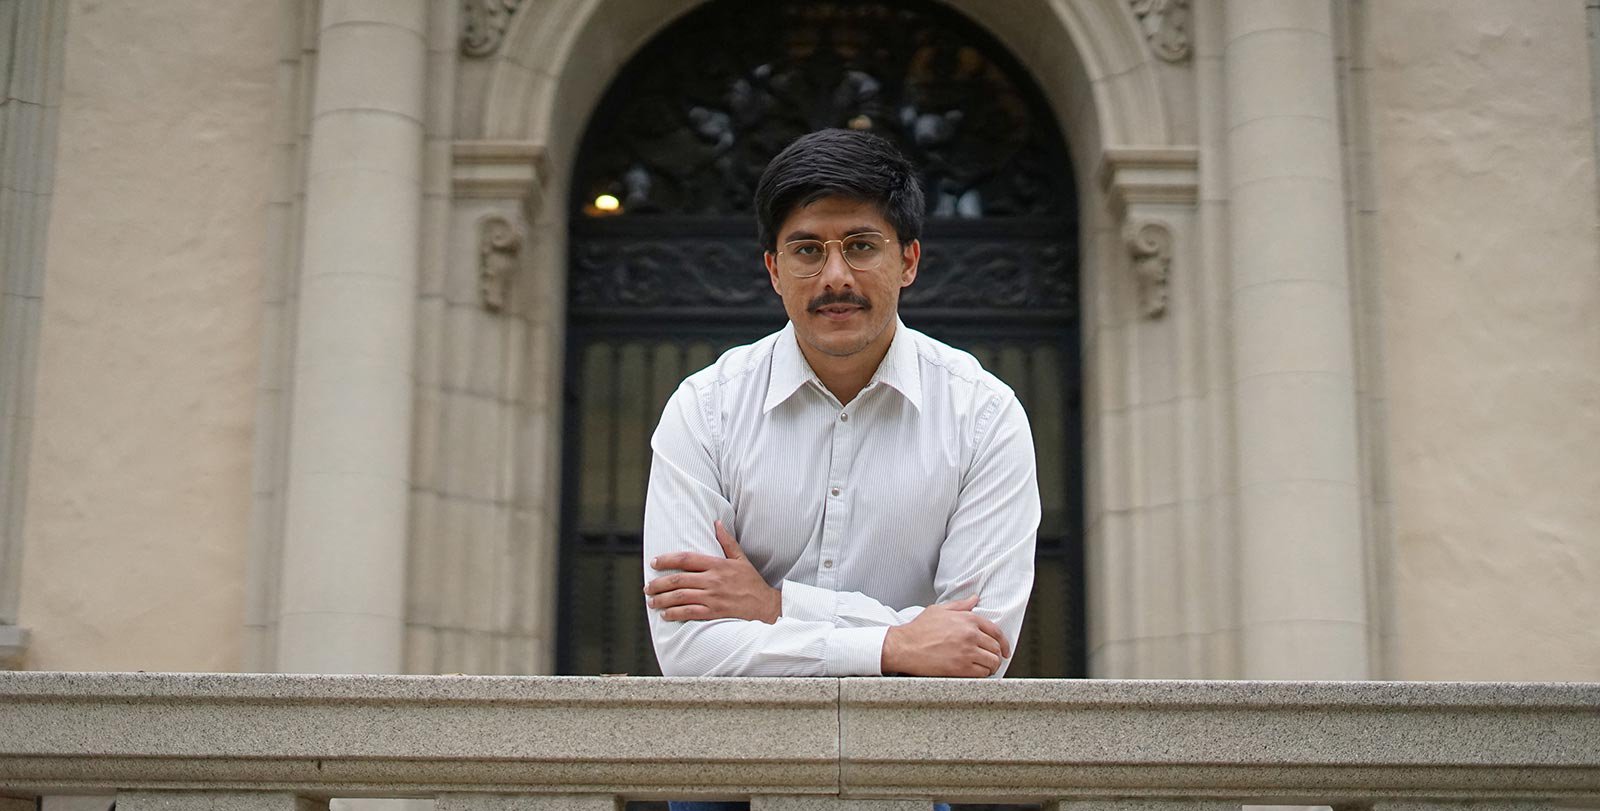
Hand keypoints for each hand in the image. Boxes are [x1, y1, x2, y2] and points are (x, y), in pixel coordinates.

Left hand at [645, 521, 780, 622]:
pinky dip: (675, 613)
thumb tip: (717, 523)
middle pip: (679, 579)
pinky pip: (690, 613)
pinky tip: (665, 614)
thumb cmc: (752, 582)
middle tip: (647, 587)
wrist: (766, 606)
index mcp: (717, 565)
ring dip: (663, 599)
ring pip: (681, 597)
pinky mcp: (714, 612)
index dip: (667, 560)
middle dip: (659, 583)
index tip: (654, 562)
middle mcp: (712, 580)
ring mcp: (713, 597)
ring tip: (652, 601)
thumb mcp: (741, 559)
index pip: (687, 559)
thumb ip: (727, 541)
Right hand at [881, 595, 1010, 677]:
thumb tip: (974, 599)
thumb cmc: (919, 630)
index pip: (996, 631)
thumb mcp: (940, 610)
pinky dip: (983, 674)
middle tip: (991, 659)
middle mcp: (970, 635)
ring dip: (991, 666)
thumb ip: (961, 605)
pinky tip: (977, 672)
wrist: (905, 647)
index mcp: (967, 619)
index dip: (1004, 642)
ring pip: (992, 662)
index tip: (1004, 649)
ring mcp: (967, 652)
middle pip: (996, 647)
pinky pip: (982, 673)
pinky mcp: (961, 668)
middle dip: (996, 654)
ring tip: (985, 667)